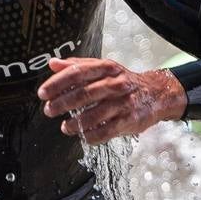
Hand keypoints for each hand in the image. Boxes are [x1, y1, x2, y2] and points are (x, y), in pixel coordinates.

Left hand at [37, 57, 185, 144]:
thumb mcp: (102, 68)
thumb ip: (77, 66)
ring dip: (75, 123)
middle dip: (62, 104)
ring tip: (64, 126)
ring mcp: (124, 102)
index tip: (42, 93)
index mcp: (106, 68)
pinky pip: (106, 131)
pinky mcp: (130, 120)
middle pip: (84, 94)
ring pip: (94, 114)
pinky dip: (91, 135)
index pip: (77, 73)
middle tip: (49, 110)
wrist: (157, 93)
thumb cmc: (122, 81)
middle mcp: (116, 83)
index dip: (57, 84)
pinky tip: (82, 135)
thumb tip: (52, 64)